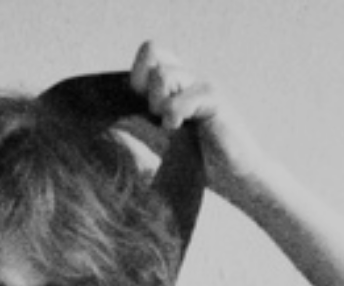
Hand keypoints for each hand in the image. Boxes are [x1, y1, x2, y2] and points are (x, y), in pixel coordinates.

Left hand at [127, 40, 267, 204]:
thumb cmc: (199, 164)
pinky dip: (174, 115)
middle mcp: (188, 79)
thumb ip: (142, 124)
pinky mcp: (214, 99)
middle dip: (143, 82)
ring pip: (162, 73)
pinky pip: (180, 99)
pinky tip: (179, 130)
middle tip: (153, 111)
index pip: (148, 55)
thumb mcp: (163, 140)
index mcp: (175, 85)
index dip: (137, 77)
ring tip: (170, 126)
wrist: (238, 178)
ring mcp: (202, 86)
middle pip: (153, 50)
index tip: (142, 109)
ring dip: (158, 102)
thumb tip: (105, 125)